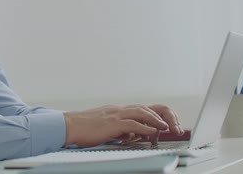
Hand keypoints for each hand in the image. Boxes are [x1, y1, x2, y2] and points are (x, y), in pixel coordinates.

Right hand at [62, 104, 183, 147]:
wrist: (68, 126)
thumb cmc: (84, 128)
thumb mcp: (107, 128)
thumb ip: (122, 129)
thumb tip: (135, 135)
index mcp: (119, 111)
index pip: (144, 108)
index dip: (159, 115)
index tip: (168, 124)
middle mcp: (120, 110)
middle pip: (148, 107)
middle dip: (164, 115)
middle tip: (175, 124)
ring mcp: (116, 115)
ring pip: (142, 112)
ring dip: (158, 119)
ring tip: (168, 126)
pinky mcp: (112, 123)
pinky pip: (133, 124)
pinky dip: (145, 127)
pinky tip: (152, 132)